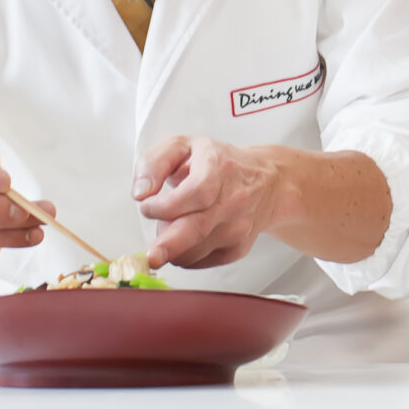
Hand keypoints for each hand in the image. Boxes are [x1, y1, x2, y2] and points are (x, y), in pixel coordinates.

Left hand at [133, 136, 277, 268]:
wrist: (267, 182)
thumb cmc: (219, 163)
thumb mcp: (182, 147)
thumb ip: (153, 163)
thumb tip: (140, 192)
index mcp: (218, 168)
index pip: (195, 192)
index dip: (167, 205)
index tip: (147, 207)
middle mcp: (233, 199)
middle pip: (199, 228)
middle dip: (170, 244)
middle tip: (152, 255)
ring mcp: (238, 227)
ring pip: (197, 250)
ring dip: (172, 247)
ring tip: (170, 227)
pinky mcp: (238, 248)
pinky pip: (203, 261)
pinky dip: (184, 256)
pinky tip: (183, 239)